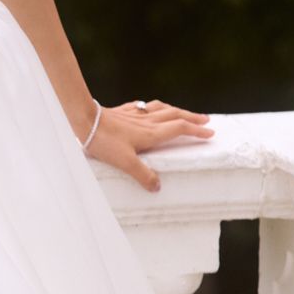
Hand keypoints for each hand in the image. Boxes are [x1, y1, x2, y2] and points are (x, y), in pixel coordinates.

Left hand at [83, 98, 213, 192]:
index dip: (196, 131)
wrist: (84, 120)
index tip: (210, 133)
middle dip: (192, 118)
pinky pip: (144, 107)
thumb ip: (143, 175)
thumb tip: (157, 187)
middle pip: (176, 115)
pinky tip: (149, 108)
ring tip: (184, 113)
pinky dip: (153, 107)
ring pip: (162, 109)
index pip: (180, 129)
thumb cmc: (104, 141)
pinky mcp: (123, 112)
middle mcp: (147, 122)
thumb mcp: (125, 162)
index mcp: (151, 133)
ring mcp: (135, 115)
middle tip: (206, 120)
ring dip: (176, 110)